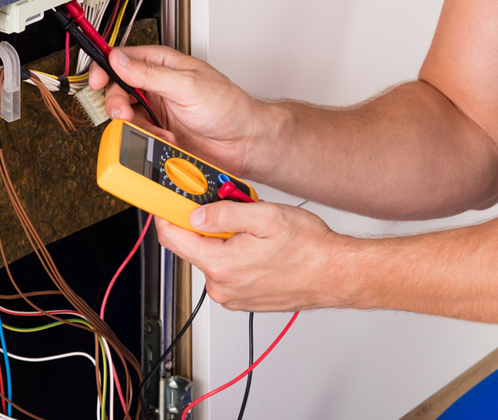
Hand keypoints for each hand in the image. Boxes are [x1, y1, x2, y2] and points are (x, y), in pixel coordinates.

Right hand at [87, 43, 265, 176]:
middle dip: (116, 101)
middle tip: (123, 112)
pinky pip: (138, 136)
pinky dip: (145, 140)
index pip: (124, 58)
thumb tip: (119, 60)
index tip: (96, 80)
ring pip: (126, 115)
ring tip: (151, 129)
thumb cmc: (228, 106)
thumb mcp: (187, 85)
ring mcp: (158, 110)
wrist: (244, 142)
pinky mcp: (160, 133)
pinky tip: (162, 139)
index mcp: (164, 64)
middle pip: (119, 89)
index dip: (106, 67)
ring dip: (133, 124)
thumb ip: (150, 74)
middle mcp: (158, 85)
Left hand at [156, 201, 349, 312]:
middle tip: (234, 206)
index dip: (166, 213)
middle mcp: (221, 286)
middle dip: (208, 222)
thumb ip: (224, 215)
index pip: (173, 238)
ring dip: (225, 238)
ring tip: (255, 228)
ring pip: (212, 256)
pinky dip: (236, 253)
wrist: (333, 273)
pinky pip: (227, 270)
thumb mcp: (264, 216)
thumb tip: (196, 214)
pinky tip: (259, 245)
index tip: (164, 198)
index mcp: (221, 265)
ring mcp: (232, 295)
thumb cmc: (307, 248)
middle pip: (194, 245)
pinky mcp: (243, 298)